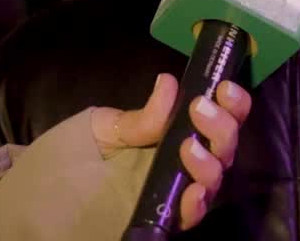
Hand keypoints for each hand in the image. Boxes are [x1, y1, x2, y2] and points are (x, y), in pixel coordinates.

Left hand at [90, 73, 251, 230]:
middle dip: (221, 126)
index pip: (225, 116)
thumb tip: (168, 82)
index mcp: (187, 130)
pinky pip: (194, 213)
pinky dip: (197, 203)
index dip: (233, 102)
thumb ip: (143, 116)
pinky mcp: (173, 217)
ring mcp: (186, 189)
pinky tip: (193, 191)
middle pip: (225, 145)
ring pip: (215, 177)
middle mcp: (195, 159)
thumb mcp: (113, 126)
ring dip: (209, 161)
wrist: (66, 189)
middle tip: (199, 108)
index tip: (223, 87)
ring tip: (187, 147)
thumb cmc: (92, 149)